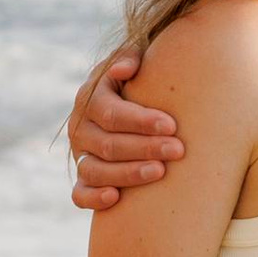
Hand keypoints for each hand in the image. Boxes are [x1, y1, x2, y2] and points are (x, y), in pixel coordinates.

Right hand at [69, 47, 185, 211]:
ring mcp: (81, 155)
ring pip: (95, 171)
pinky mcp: (83, 179)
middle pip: (108, 144)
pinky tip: (116, 198)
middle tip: (177, 150)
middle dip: (144, 148)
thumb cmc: (141, 82)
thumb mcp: (135, 61)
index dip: (141, 121)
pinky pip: (79, 194)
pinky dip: (93, 198)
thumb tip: (125, 69)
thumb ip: (130, 58)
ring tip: (160, 172)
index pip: (111, 113)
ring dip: (128, 174)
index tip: (172, 125)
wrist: (131, 105)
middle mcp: (80, 128)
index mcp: (90, 98)